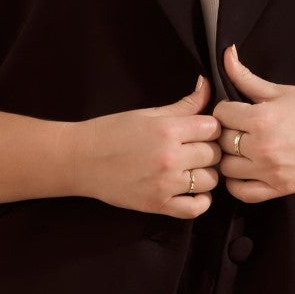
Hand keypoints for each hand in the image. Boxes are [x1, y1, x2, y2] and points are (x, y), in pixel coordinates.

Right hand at [72, 73, 220, 218]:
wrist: (80, 160)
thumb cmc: (110, 132)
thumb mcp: (147, 113)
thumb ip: (183, 105)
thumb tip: (206, 86)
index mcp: (167, 130)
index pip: (213, 128)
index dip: (210, 127)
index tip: (201, 130)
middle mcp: (170, 158)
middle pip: (214, 154)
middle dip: (208, 149)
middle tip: (195, 149)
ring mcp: (165, 184)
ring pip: (210, 180)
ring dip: (205, 173)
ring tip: (191, 168)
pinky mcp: (158, 205)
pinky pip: (196, 208)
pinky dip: (201, 201)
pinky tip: (193, 190)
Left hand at [215, 44, 294, 201]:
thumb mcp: (279, 90)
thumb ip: (245, 76)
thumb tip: (225, 53)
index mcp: (261, 119)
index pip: (220, 114)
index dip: (225, 110)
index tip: (236, 111)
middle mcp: (263, 147)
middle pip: (221, 141)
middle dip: (226, 132)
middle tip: (239, 129)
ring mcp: (271, 171)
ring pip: (226, 167)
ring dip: (229, 157)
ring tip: (241, 148)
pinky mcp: (279, 188)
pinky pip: (242, 192)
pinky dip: (236, 183)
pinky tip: (243, 170)